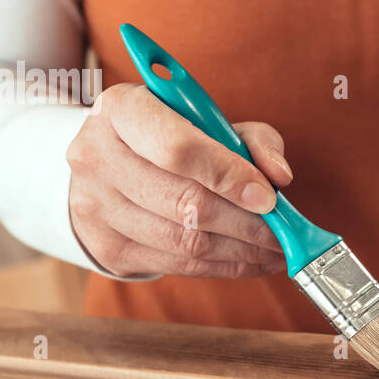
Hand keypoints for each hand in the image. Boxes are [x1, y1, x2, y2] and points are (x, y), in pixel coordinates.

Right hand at [67, 83, 291, 277]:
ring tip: (277, 251)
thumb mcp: (210, 121)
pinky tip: (253, 262)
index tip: (269, 197)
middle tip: (284, 234)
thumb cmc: (168, 137)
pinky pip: (178, 264)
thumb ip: (252, 140)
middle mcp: (96, 156)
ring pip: (185, 241)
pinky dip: (225, 267)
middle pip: (186, 203)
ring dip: (242, 252)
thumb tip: (280, 176)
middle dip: (247, 224)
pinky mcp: (106, 248)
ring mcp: (94, 207)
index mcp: (121, 110)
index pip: (177, 149)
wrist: (106, 167)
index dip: (228, 175)